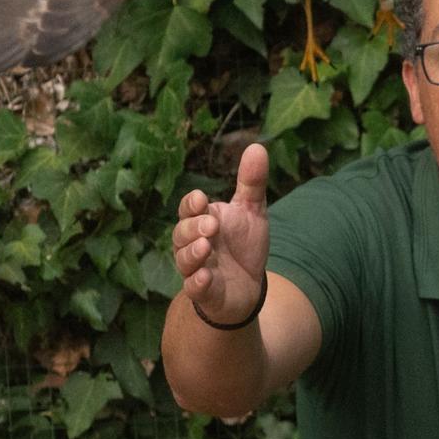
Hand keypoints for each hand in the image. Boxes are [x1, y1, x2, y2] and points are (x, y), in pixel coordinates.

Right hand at [173, 143, 269, 325]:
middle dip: (193, 227)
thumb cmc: (244, 245)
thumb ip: (252, 182)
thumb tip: (257, 146)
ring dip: (192, 253)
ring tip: (206, 246)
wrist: (250, 285)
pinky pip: (193, 288)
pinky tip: (206, 277)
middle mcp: (193, 243)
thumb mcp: (252, 211)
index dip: (191, 204)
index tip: (201, 199)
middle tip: (211, 225)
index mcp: (202, 220)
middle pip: (181, 233)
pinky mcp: (204, 292)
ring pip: (183, 259)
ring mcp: (196, 269)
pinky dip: (197, 282)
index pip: (188, 208)